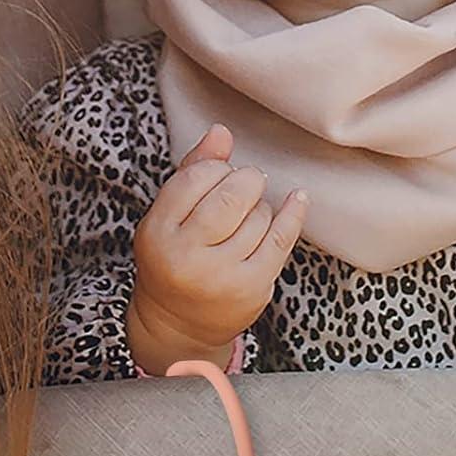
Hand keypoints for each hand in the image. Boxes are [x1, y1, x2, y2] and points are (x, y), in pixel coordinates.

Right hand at [127, 124, 306, 376]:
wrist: (179, 324)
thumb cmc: (175, 258)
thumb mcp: (169, 216)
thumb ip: (192, 170)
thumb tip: (221, 131)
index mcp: (158, 232)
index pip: (195, 178)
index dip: (214, 168)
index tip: (218, 174)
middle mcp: (187, 255)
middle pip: (231, 194)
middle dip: (245, 180)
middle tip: (244, 184)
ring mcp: (222, 274)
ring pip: (258, 215)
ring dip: (259, 206)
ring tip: (245, 218)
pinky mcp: (253, 286)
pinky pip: (282, 238)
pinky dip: (293, 213)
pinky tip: (298, 198)